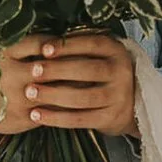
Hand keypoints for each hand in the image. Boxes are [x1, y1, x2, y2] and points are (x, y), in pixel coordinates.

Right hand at [0, 35, 139, 145]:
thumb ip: (21, 41)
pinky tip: (82, 102)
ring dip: (76, 87)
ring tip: (96, 80)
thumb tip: (57, 31)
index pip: (42, 43)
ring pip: (55, 92)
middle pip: (52, 68)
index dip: (64, 43)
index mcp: (6, 53)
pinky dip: (67, 108)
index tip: (81, 41)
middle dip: (75, 65)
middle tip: (98, 60)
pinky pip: (51, 112)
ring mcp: (17, 98)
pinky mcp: (21, 117)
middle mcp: (12, 75)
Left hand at [13, 33, 137, 136]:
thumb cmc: (102, 73)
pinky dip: (56, 118)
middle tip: (33, 71)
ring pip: (83, 97)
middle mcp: (121, 72)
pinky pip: (80, 119)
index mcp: (117, 51)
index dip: (67, 46)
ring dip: (53, 95)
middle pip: (88, 70)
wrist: (130, 104)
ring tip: (30, 92)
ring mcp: (118, 97)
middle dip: (57, 70)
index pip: (92, 44)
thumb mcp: (99, 55)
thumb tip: (43, 42)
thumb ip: (79, 47)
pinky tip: (37, 115)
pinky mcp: (110, 118)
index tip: (44, 49)